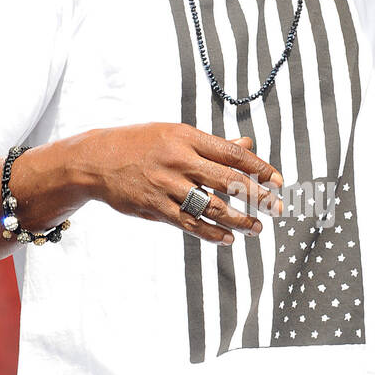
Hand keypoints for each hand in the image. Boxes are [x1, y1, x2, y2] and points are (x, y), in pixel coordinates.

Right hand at [85, 124, 283, 246]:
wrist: (96, 160)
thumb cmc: (142, 144)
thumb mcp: (176, 134)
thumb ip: (212, 145)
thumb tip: (248, 146)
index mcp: (187, 138)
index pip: (232, 154)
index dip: (259, 168)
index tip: (279, 181)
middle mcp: (179, 160)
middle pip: (228, 181)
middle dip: (258, 196)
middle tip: (278, 208)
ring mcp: (166, 186)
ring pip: (211, 207)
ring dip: (239, 220)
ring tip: (256, 228)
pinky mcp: (154, 207)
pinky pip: (189, 224)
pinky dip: (211, 233)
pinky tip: (228, 239)